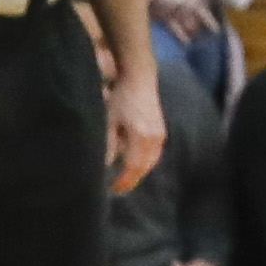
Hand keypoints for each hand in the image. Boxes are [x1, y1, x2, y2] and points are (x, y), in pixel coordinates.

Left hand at [105, 62, 165, 193]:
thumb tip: (104, 164)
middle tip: (117, 187)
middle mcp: (154, 137)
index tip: (112, 189)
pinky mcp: (160, 129)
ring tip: (125, 177)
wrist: (138, 76)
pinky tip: (134, 162)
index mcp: (141, 136)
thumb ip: (107, 144)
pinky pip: (154, 153)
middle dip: (131, 179)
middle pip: (144, 167)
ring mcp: (160, 133)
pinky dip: (144, 161)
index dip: (123, 181)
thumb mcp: (107, 120)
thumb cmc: (119, 96)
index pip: (133, 168)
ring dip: (138, 171)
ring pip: (151, 161)